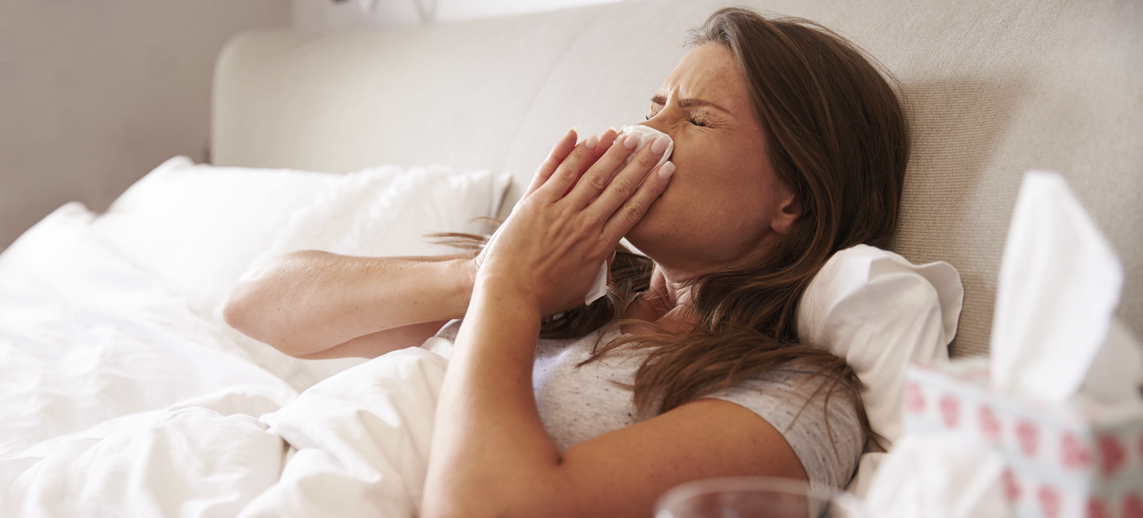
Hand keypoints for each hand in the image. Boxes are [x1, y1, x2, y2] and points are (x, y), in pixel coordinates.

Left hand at [473, 127, 674, 316]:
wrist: (509, 295)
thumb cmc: (543, 296)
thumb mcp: (581, 289)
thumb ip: (598, 271)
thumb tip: (609, 260)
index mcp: (599, 247)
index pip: (634, 209)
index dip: (652, 186)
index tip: (667, 169)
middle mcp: (585, 226)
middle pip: (620, 186)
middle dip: (642, 161)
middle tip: (657, 141)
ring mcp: (560, 212)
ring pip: (593, 175)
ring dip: (612, 152)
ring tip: (628, 134)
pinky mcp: (536, 204)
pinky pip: (559, 173)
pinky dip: (574, 155)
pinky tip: (587, 138)